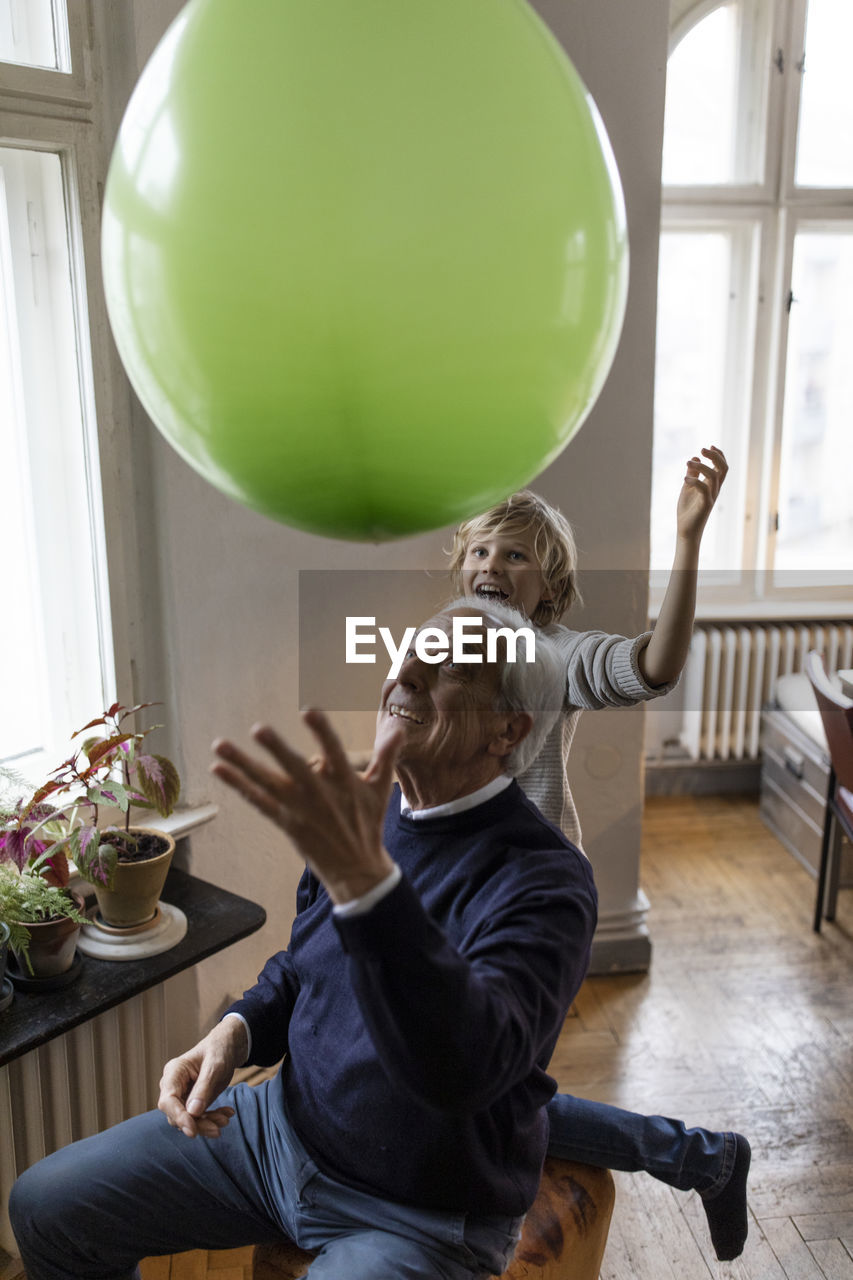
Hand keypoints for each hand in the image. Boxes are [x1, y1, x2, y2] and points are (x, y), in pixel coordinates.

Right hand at [157, 1018, 244, 1138]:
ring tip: (226, 1119)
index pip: (167, 1100)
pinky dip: (212, 1119)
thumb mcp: (215, 1066)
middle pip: (176, 1114)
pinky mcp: (192, 1102)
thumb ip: (204, 1087)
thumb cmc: (219, 1050)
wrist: (228, 1046)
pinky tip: (227, 1114)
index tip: (193, 1131)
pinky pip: (198, 1117)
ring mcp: (182, 1095)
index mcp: (174, 1072)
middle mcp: (173, 1085)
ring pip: (187, 1119)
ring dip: (206, 1123)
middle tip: (218, 1129)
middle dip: (197, 1124)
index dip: (178, 1117)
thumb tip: (192, 1112)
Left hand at [211, 709, 401, 903]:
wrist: (356, 869)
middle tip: (258, 729)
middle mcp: (318, 793)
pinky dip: (238, 785)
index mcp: (344, 781)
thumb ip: (386, 756)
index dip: (321, 731)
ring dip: (242, 763)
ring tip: (220, 745)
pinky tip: (220, 769)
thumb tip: (399, 729)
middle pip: (294, 767)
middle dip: (276, 749)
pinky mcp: (285, 821)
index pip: (333, 750)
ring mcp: (298, 809)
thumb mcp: (380, 789)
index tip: (309, 710)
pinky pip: (257, 801)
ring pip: (266, 782)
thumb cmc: (368, 824)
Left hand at [676, 445, 727, 542]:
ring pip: (714, 476)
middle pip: (723, 469)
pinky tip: (684, 478)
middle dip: (715, 456)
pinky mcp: (705, 505)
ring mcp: (711, 497)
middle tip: (702, 450)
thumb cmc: (688, 510)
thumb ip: (692, 474)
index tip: (709, 446)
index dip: (718, 455)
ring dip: (701, 466)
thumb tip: (694, 459)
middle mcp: (715, 490)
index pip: (722, 467)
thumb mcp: (687, 487)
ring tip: (687, 462)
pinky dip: (695, 480)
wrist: (686, 530)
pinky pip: (704, 489)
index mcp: (712, 485)